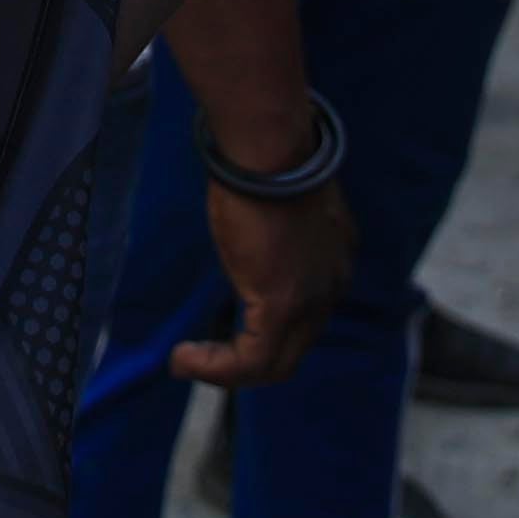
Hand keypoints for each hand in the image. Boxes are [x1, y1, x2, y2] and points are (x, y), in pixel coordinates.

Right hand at [174, 176, 353, 390]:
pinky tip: (184, 359)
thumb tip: (246, 232)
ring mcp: (311, 299)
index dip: (266, 327)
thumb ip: (271, 228)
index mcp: (333, 256)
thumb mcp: (274, 200)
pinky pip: (252, 360)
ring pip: (276, 362)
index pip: (306, 312)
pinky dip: (217, 368)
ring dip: (227, 370)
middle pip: (294, 345)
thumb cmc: (264, 157)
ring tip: (186, 362)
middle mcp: (331, 284)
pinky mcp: (282, 305)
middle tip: (203, 358)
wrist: (269, 148)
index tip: (226, 326)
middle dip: (247, 358)